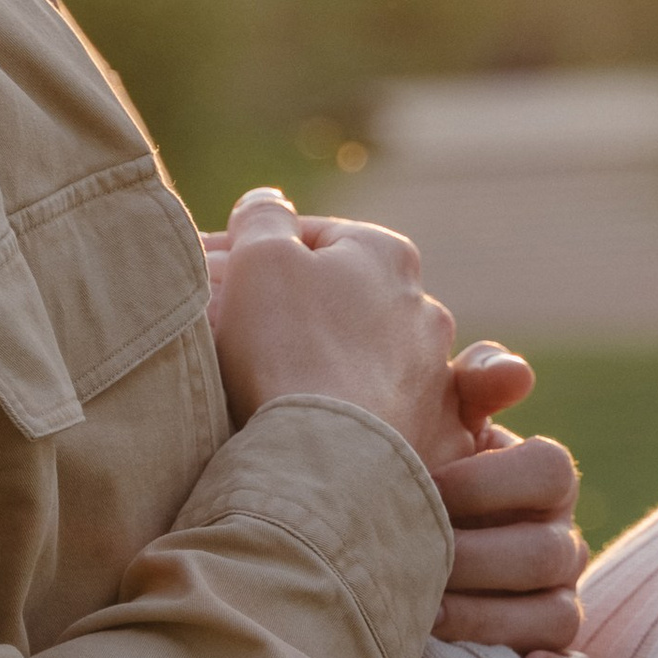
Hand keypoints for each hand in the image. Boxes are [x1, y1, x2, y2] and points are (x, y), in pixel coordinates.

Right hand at [208, 191, 465, 466]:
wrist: (323, 455)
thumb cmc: (287, 347)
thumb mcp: (259, 258)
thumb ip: (263, 217)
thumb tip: (268, 201)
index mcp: (387, 256)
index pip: (315, 240)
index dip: (258, 256)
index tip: (217, 283)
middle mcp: (426, 311)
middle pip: (347, 301)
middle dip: (302, 311)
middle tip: (245, 338)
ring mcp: (438, 379)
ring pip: (375, 360)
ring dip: (336, 365)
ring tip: (283, 390)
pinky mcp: (440, 440)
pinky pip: (406, 420)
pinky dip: (377, 420)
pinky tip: (341, 431)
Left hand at [434, 400, 589, 657]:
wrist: (374, 535)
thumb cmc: (411, 463)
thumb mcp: (433, 416)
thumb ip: (471, 383)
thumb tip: (516, 377)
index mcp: (542, 478)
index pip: (551, 470)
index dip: (489, 482)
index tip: (425, 488)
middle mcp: (558, 539)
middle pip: (550, 552)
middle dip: (477, 559)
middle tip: (413, 564)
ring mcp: (555, 598)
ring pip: (558, 615)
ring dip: (492, 620)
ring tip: (428, 620)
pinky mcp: (545, 653)